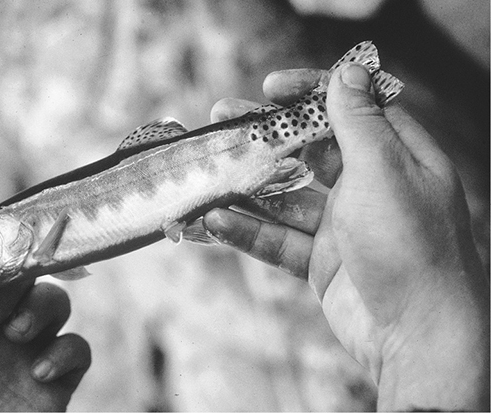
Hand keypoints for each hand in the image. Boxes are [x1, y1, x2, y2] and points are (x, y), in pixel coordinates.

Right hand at [205, 65, 488, 409]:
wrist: (418, 336)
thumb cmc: (410, 245)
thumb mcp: (383, 170)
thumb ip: (358, 122)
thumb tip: (346, 72)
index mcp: (395, 158)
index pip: (349, 109)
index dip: (309, 93)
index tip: (270, 88)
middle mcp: (369, 188)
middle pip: (308, 150)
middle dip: (266, 137)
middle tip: (223, 118)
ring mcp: (343, 227)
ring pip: (285, 198)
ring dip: (246, 187)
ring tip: (207, 173)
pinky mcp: (321, 262)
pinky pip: (277, 240)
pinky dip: (247, 231)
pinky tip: (215, 220)